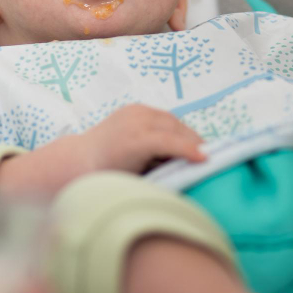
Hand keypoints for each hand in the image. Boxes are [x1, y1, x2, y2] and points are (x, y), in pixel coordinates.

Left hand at [0, 104, 205, 196]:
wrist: (81, 158)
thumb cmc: (108, 179)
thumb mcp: (135, 184)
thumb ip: (160, 179)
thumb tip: (186, 180)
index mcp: (131, 142)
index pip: (168, 142)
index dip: (189, 150)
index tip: (206, 159)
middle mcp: (133, 121)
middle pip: (175, 128)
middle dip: (194, 143)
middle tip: (210, 159)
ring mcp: (134, 111)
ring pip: (172, 121)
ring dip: (186, 135)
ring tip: (198, 152)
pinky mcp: (136, 108)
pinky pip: (164, 117)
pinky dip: (175, 129)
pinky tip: (182, 142)